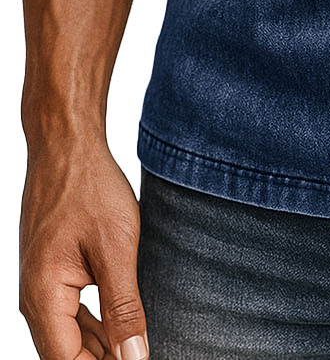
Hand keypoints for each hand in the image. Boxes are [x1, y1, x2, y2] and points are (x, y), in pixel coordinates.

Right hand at [19, 137, 148, 359]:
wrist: (67, 145)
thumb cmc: (90, 188)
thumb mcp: (116, 248)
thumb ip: (124, 308)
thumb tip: (133, 358)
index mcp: (43, 298)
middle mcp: (35, 299)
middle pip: (66, 354)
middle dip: (103, 359)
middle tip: (140, 350)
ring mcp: (40, 285)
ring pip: (67, 336)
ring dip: (100, 346)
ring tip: (135, 342)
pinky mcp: (50, 272)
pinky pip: (68, 313)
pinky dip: (94, 323)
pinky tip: (120, 324)